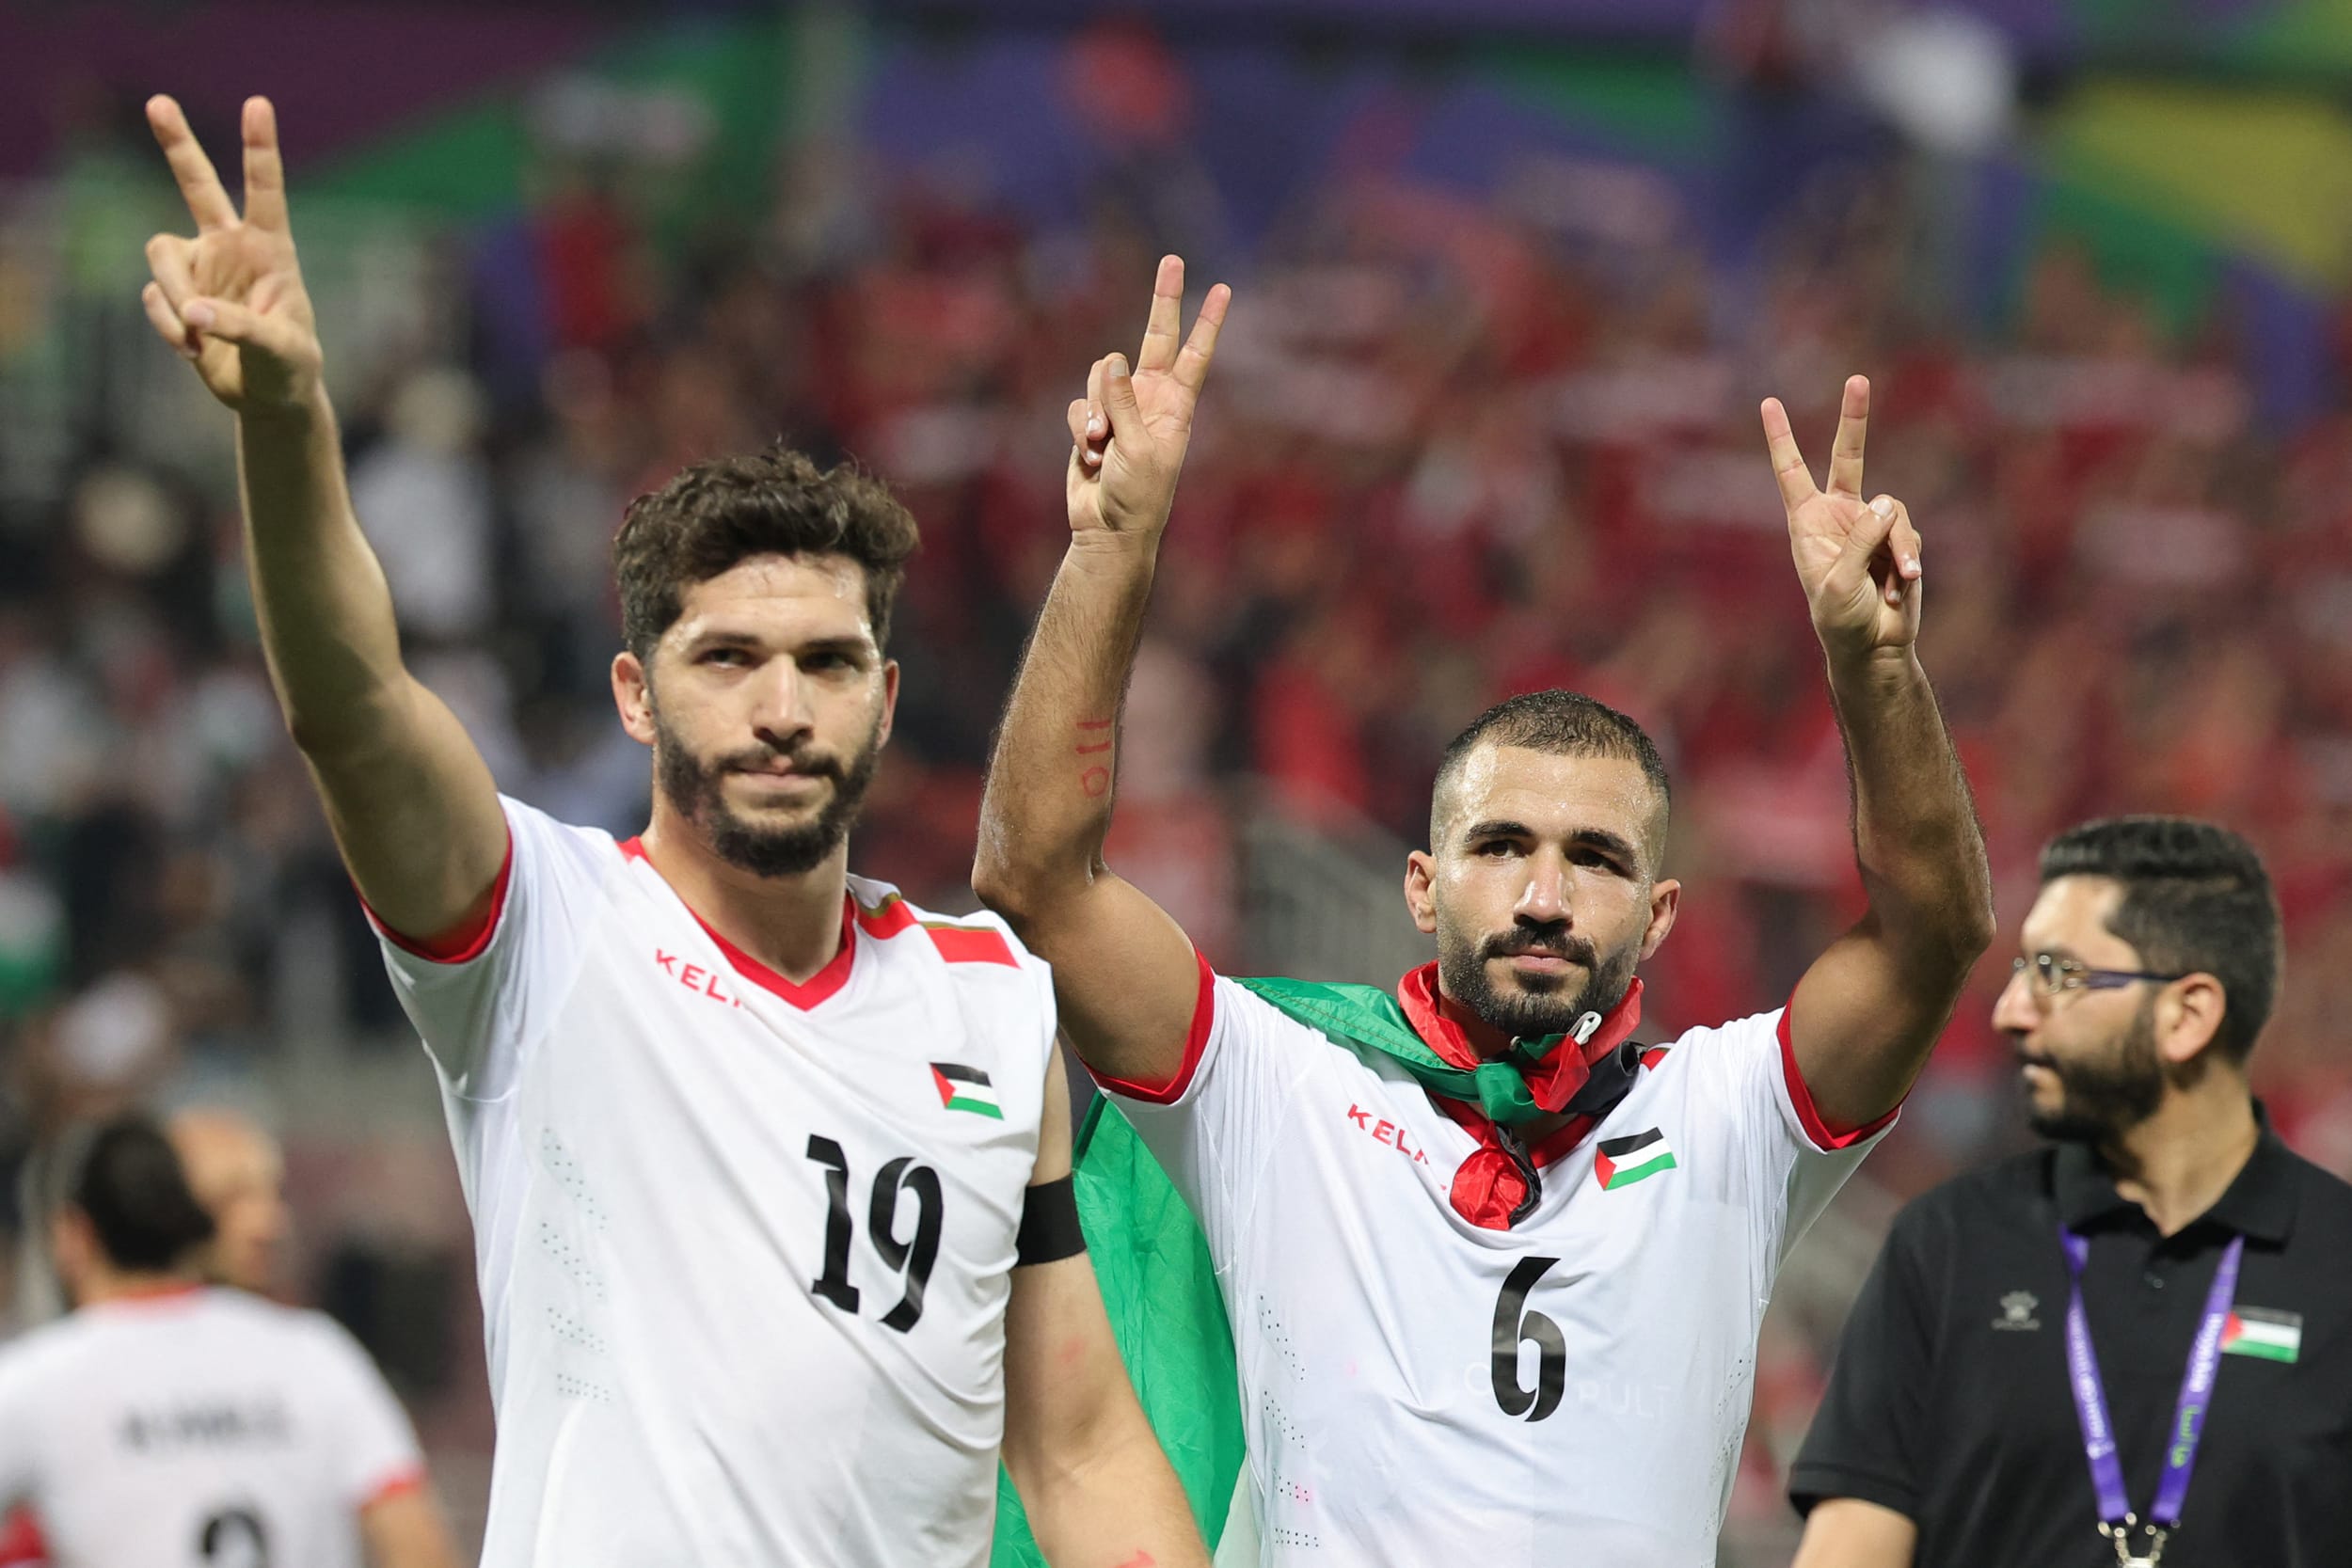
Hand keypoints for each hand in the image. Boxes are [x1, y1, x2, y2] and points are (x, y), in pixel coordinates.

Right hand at [140, 95, 322, 413]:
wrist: (269, 396)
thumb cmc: (291, 367)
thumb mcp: (282, 349)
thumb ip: (242, 327)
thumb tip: (195, 312)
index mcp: (272, 249)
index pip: (265, 191)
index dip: (260, 148)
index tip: (258, 104)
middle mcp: (232, 246)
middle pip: (198, 184)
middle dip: (177, 144)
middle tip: (158, 101)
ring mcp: (201, 267)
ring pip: (160, 254)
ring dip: (173, 295)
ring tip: (198, 335)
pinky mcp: (177, 293)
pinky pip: (154, 297)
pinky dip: (169, 325)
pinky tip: (192, 349)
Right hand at [1065, 255, 1229, 540]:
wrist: (1107, 528)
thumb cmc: (1137, 495)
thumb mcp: (1138, 449)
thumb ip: (1125, 402)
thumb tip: (1112, 359)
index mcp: (1175, 406)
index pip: (1195, 355)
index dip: (1207, 323)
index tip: (1223, 290)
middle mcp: (1151, 399)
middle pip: (1155, 338)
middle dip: (1163, 300)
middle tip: (1173, 260)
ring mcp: (1120, 408)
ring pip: (1100, 377)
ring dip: (1094, 412)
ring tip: (1100, 448)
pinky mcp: (1090, 421)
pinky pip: (1078, 406)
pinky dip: (1078, 430)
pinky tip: (1088, 457)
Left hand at [1762, 376, 1922, 661]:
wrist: (1873, 647)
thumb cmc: (1841, 619)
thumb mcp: (1839, 581)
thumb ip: (1861, 539)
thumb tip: (1886, 500)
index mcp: (1808, 523)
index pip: (1791, 472)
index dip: (1781, 439)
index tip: (1769, 402)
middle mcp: (1839, 516)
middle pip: (1847, 457)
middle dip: (1854, 418)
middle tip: (1858, 378)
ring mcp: (1872, 525)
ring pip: (1892, 509)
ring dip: (1897, 544)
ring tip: (1898, 578)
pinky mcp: (1901, 539)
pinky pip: (1910, 535)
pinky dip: (1908, 559)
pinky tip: (1902, 586)